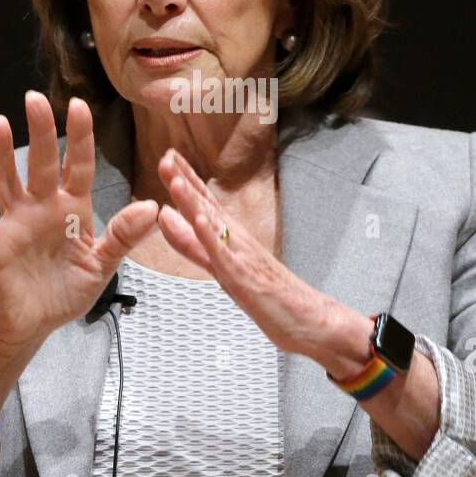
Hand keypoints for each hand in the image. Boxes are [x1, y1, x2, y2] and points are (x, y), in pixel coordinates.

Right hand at [0, 91, 159, 358]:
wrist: (35, 324)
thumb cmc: (67, 291)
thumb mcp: (102, 265)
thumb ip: (124, 236)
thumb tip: (153, 207)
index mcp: (73, 209)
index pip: (79, 165)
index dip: (80, 137)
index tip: (79, 106)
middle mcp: (43, 207)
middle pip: (41, 162)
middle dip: (40, 131)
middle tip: (34, 99)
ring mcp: (16, 222)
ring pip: (7, 180)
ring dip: (2, 154)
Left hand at [154, 147, 337, 357]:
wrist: (309, 318)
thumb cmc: (270, 296)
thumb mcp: (221, 267)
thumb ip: (194, 246)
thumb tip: (170, 221)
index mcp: (230, 237)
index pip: (204, 202)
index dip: (185, 180)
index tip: (169, 157)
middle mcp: (236, 241)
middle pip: (205, 205)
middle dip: (184, 181)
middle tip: (166, 157)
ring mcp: (241, 257)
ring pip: (212, 225)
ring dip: (193, 202)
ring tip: (175, 180)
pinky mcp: (244, 278)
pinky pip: (225, 256)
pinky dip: (211, 237)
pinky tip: (199, 221)